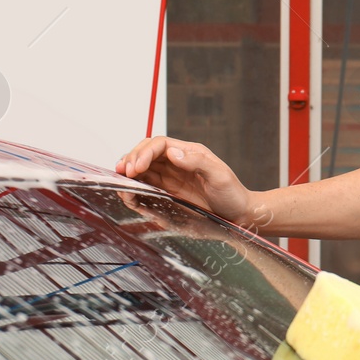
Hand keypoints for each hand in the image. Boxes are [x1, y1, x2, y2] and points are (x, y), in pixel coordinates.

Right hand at [115, 136, 258, 226]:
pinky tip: (130, 189)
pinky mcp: (169, 192)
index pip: (160, 144)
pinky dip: (136, 185)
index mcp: (189, 152)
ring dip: (130, 170)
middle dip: (133, 159)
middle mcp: (178, 161)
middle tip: (123, 172)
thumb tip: (172, 152)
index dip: (145, 153)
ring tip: (120, 177)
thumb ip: (197, 162)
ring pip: (144, 167)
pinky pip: (148, 184)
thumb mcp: (219, 176)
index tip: (136, 166)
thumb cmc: (233, 194)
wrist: (239, 214)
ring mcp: (172, 176)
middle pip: (148, 153)